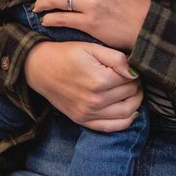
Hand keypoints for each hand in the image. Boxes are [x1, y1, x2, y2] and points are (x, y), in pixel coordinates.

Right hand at [23, 41, 142, 130]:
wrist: (39, 68)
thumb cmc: (66, 54)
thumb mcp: (92, 48)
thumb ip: (116, 58)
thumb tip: (135, 72)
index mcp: (99, 80)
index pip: (132, 80)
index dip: (135, 72)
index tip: (130, 68)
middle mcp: (95, 100)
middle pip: (131, 95)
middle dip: (136, 86)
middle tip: (132, 78)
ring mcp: (89, 113)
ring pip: (127, 112)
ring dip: (135, 102)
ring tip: (132, 92)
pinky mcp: (83, 120)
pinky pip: (112, 127)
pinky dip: (126, 121)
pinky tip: (128, 110)